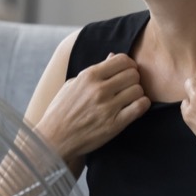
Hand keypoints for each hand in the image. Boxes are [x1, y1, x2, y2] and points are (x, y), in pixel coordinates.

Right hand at [35, 52, 149, 160]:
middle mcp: (99, 89)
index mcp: (88, 76)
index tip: (126, 72)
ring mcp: (107, 107)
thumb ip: (94, 71)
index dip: (128, 65)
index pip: (122, 60)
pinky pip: (139, 107)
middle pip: (133, 74)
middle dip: (134, 79)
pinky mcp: (114, 124)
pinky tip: (135, 107)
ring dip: (137, 93)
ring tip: (130, 98)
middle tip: (128, 86)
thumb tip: (112, 57)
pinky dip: (142, 105)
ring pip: (138, 90)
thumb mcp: (72, 85)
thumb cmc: (61, 111)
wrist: (54, 139)